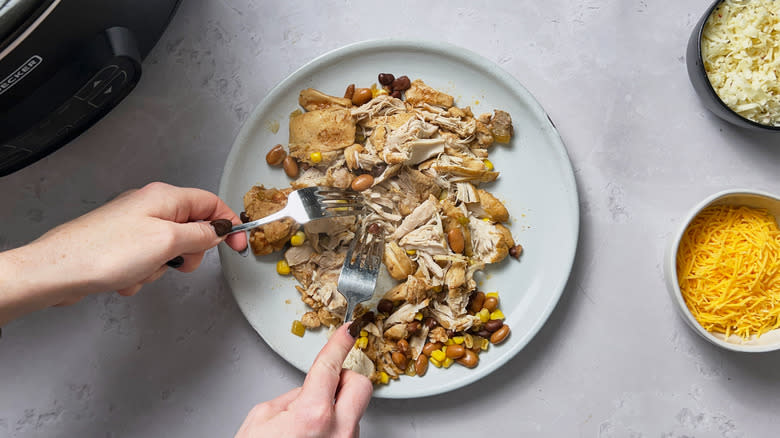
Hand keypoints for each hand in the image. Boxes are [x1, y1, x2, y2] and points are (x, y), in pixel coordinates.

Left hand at [0, 182, 246, 324]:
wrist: (59, 271)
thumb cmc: (106, 252)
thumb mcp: (168, 242)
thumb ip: (200, 235)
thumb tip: (217, 231)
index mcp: (164, 197)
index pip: (212, 203)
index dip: (228, 224)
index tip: (238, 246)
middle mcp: (149, 207)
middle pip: (192, 229)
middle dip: (188, 254)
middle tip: (177, 263)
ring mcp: (134, 226)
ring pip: (169, 250)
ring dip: (160, 268)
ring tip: (141, 271)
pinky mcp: (121, 245)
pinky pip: (147, 262)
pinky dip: (142, 274)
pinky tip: (125, 279)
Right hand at [235, 324, 372, 437]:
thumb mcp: (261, 419)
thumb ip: (291, 397)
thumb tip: (307, 389)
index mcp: (314, 414)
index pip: (331, 365)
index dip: (341, 342)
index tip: (350, 330)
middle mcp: (338, 431)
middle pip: (361, 384)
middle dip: (345, 377)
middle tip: (327, 382)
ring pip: (355, 412)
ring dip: (338, 408)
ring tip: (308, 426)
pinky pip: (348, 432)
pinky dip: (335, 428)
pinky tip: (314, 437)